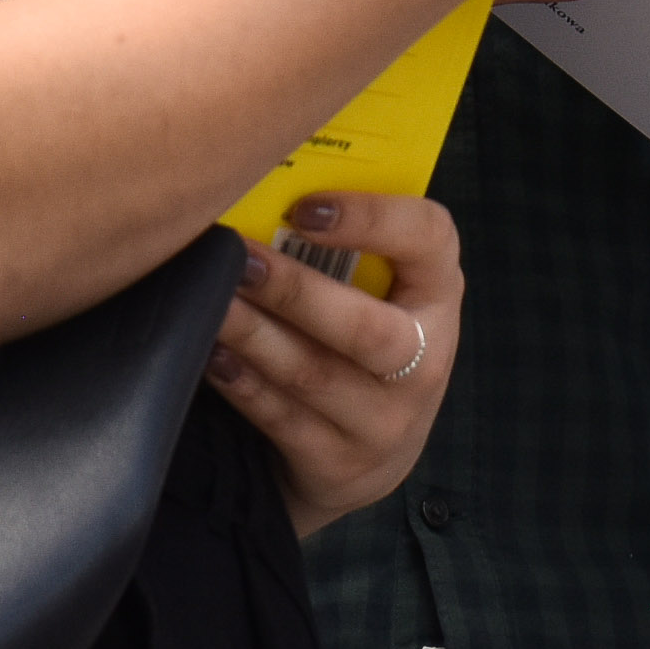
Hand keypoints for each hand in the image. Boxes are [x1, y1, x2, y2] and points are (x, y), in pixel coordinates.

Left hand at [216, 192, 464, 533]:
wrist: (365, 460)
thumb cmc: (360, 341)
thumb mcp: (380, 293)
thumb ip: (343, 248)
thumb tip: (263, 182)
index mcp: (439, 293)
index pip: (430, 239)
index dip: (372, 219)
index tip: (305, 206)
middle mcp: (425, 360)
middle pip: (365, 328)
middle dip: (294, 290)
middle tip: (237, 256)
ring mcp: (385, 422)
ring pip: (312, 375)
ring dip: (254, 333)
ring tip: (211, 298)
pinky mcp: (340, 466)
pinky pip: (282, 419)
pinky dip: (242, 383)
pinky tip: (210, 354)